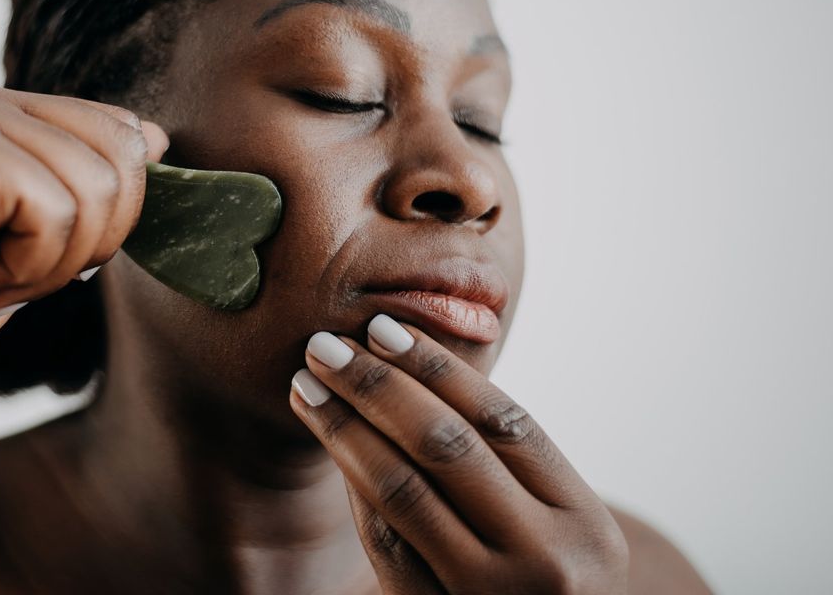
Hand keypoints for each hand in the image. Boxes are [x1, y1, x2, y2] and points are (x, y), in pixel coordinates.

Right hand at [0, 77, 168, 391]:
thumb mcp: (41, 232)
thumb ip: (90, 179)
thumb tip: (156, 137)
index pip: (121, 131)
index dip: (112, 212)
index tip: (40, 250)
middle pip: (120, 157)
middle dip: (89, 240)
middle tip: (14, 268)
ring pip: (94, 189)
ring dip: (52, 262)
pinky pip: (52, 212)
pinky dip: (26, 268)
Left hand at [289, 315, 628, 593]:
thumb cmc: (543, 588)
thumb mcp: (557, 534)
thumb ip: (508, 469)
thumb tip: (411, 365)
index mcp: (587, 525)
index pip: (504, 421)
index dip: (437, 367)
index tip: (381, 326)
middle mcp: (549, 563)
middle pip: (448, 446)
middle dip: (378, 386)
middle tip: (324, 345)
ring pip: (404, 492)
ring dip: (346, 428)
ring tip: (307, 386)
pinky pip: (384, 542)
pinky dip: (353, 487)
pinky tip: (329, 445)